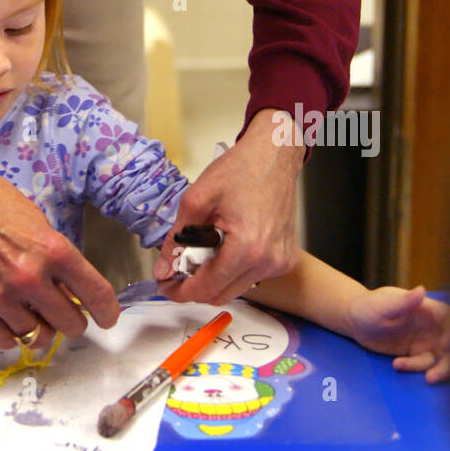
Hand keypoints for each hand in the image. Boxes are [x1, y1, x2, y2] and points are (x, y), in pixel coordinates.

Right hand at [0, 142, 119, 348]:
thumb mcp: (39, 224)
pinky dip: (14, 334)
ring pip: (38, 337)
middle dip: (73, 321)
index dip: (107, 311)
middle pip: (71, 324)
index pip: (95, 293)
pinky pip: (6, 340)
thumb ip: (57, 261)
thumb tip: (71, 291)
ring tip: (35, 313)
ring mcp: (1, 296)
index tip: (107, 317)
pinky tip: (13, 318)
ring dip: (42, 328)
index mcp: (53, 251)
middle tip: (66, 313)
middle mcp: (30, 278)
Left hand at [153, 108, 302, 303]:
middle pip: (221, 294)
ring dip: (213, 279)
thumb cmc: (239, 170)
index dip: (179, 291)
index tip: (164, 284)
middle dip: (193, 287)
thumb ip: (176, 239)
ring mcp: (280, 262)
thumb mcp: (197, 198)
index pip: (206, 288)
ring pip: (236, 289)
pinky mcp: (286, 259)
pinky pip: (252, 277)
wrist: (274, 156)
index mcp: (247, 248)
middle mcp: (268, 262)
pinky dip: (232, 270)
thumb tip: (163, 270)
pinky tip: (223, 248)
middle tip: (175, 269)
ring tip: (199, 253)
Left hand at [348, 285, 449, 382]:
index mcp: (425, 308)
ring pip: (441, 357)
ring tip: (428, 379)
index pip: (449, 317)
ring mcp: (424, 340)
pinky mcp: (415, 354)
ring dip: (438, 370)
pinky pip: (424, 365)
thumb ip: (404, 302)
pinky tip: (396, 364)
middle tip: (437, 373)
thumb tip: (422, 290)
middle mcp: (429, 325)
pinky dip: (414, 368)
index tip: (447, 345)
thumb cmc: (367, 307)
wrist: (354, 322)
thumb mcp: (383, 305)